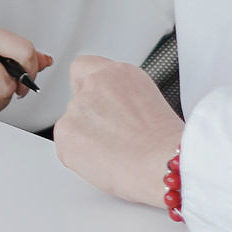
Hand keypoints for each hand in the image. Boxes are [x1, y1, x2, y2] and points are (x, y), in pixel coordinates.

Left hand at [54, 55, 185, 205]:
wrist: (164, 164)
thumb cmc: (166, 143)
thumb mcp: (150, 102)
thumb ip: (122, 97)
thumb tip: (114, 110)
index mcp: (117, 73)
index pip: (83, 67)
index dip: (87, 86)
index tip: (95, 102)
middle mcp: (95, 85)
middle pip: (79, 101)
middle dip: (91, 120)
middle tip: (114, 139)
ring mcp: (77, 108)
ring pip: (73, 125)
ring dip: (86, 139)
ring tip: (115, 153)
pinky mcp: (66, 133)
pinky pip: (67, 147)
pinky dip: (79, 158)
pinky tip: (104, 162)